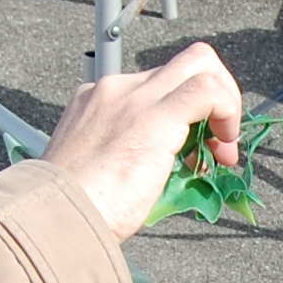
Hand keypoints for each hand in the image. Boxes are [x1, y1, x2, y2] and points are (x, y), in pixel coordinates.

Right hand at [39, 43, 241, 240]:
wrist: (55, 218)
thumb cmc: (75, 211)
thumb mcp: (101, 174)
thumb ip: (132, 159)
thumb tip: (163, 172)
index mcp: (98, 102)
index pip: (158, 86)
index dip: (189, 114)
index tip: (198, 152)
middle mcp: (115, 90)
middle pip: (184, 64)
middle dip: (216, 96)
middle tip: (219, 142)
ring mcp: (134, 98)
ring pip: (200, 64)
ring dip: (226, 102)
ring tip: (222, 150)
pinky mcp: (154, 116)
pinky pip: (208, 89)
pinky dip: (228, 111)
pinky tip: (223, 146)